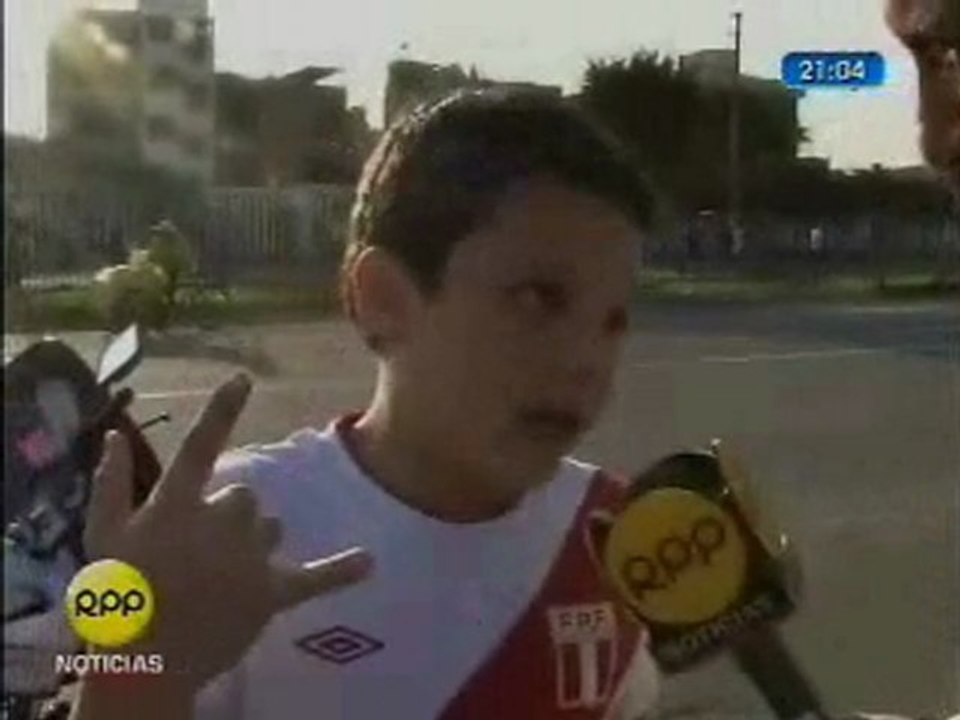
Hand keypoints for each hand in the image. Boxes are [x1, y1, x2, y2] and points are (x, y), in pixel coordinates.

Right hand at [82, 373, 372, 693]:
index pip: (202, 446)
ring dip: (255, 541)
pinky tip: (369, 563)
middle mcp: (223, 521)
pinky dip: (342, 570)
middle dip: (230, 516)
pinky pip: (316, 577)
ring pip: (271, 527)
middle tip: (202, 550)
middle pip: (245, 497)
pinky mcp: (273, 592)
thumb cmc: (116, 595)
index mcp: (179, 503)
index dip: (223, 409)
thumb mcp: (100, 534)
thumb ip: (109, 482)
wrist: (143, 661)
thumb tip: (113, 434)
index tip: (245, 378)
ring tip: (224, 574)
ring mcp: (252, 557)